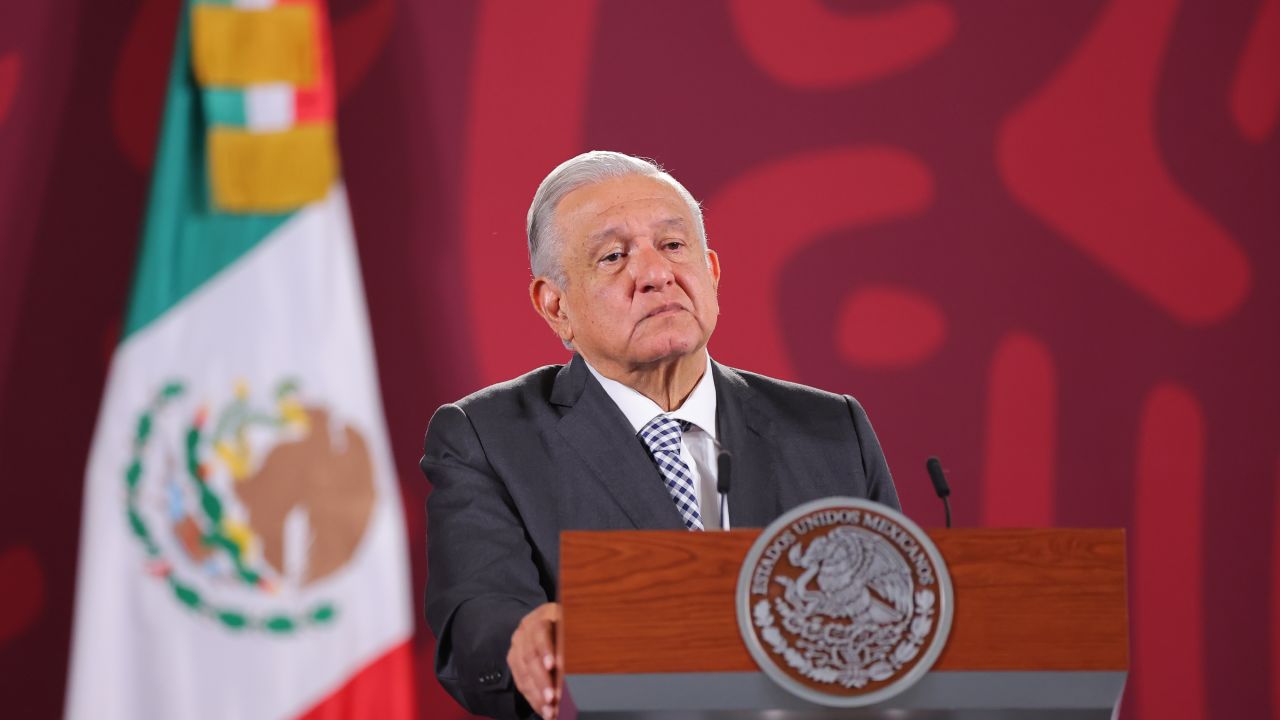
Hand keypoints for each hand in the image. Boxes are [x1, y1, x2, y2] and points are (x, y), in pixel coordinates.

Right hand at [507, 602, 562, 718]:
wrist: (548, 620)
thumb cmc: (567, 626)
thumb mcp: (571, 626)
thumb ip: (572, 641)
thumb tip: (582, 662)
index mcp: (541, 617)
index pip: (540, 633)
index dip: (546, 650)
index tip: (553, 666)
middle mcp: (524, 631)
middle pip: (530, 657)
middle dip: (541, 681)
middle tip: (552, 698)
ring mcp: (517, 646)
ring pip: (523, 673)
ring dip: (536, 695)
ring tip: (549, 711)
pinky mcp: (513, 659)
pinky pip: (520, 681)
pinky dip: (532, 698)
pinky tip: (542, 709)